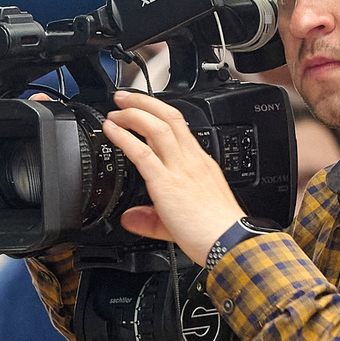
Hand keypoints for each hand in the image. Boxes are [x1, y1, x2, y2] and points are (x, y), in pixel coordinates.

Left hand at [101, 91, 244, 263]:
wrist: (228, 243)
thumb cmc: (214, 233)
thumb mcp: (180, 220)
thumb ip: (151, 218)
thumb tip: (131, 218)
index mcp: (199, 165)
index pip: (180, 129)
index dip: (160, 114)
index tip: (145, 111)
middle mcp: (191, 161)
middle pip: (169, 117)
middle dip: (145, 102)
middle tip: (125, 98)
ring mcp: (180, 169)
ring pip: (157, 127)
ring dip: (133, 114)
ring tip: (116, 110)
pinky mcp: (167, 183)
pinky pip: (143, 152)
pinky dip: (124, 137)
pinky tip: (112, 130)